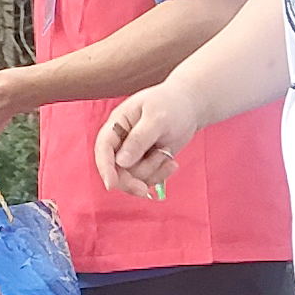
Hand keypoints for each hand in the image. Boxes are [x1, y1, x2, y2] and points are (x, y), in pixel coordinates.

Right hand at [98, 78, 200, 197]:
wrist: (191, 106)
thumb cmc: (172, 104)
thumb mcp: (157, 118)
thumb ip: (139, 139)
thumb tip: (121, 162)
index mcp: (117, 124)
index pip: (104, 148)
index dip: (105, 168)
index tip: (111, 185)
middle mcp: (122, 141)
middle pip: (115, 169)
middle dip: (129, 180)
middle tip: (144, 189)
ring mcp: (134, 153)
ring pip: (133, 176)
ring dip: (151, 170)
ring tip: (167, 152)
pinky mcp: (146, 162)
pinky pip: (147, 178)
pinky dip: (160, 174)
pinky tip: (172, 163)